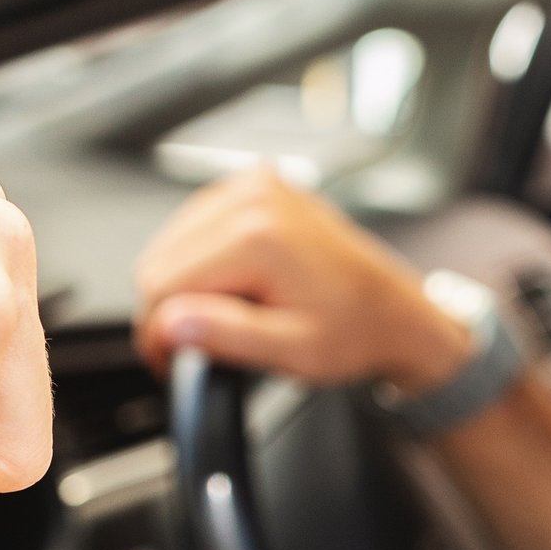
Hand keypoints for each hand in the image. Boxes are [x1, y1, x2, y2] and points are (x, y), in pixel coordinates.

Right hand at [132, 167, 466, 391]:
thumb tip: (169, 324)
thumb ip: (226, 335)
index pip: (162, 286)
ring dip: (181, 286)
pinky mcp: (252, 187)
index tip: (173, 363)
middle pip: (158, 262)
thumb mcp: (291, 350)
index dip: (158, 335)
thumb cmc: (353, 331)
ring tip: (222, 315)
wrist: (392, 309)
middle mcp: (252, 197)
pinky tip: (230, 286)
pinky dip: (197, 263)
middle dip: (168, 310)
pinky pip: (191, 229)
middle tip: (198, 344)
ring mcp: (252, 186)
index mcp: (257, 234)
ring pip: (168, 245)